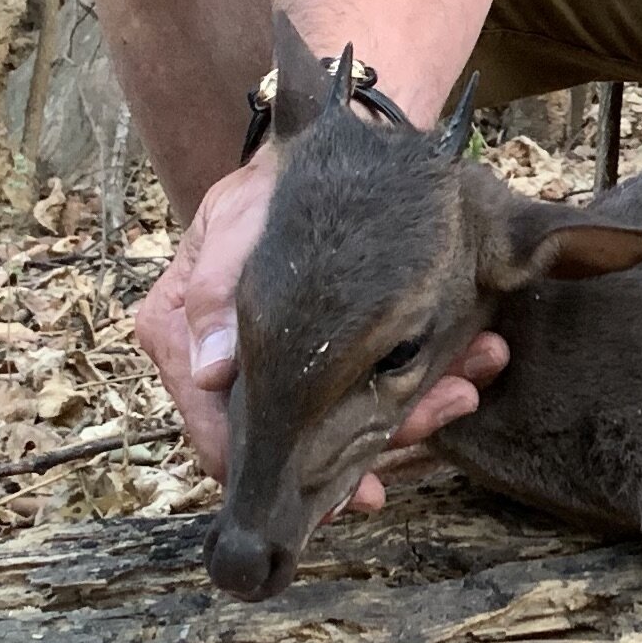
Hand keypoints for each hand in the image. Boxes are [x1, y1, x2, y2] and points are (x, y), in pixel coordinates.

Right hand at [132, 154, 501, 510]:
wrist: (323, 153)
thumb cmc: (269, 190)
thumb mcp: (237, 223)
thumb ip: (219, 292)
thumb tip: (206, 373)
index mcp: (179, 337)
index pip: (211, 430)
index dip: (270, 469)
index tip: (337, 489)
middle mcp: (220, 367)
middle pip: (286, 441)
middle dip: (365, 444)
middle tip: (431, 419)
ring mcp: (277, 368)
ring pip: (336, 425)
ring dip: (406, 415)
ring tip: (462, 389)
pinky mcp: (326, 362)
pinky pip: (365, 395)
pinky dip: (416, 390)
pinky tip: (462, 376)